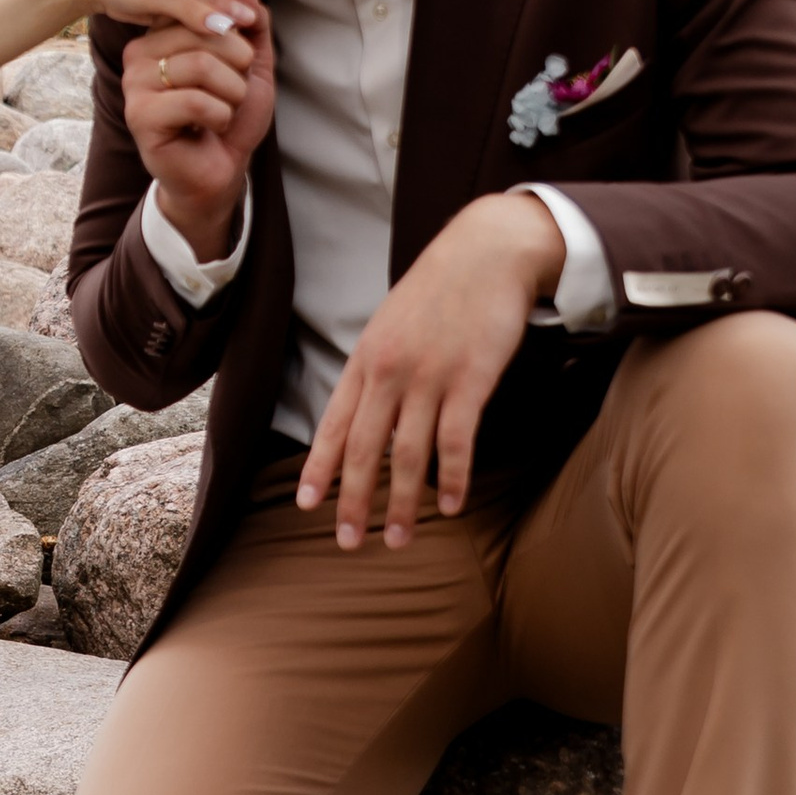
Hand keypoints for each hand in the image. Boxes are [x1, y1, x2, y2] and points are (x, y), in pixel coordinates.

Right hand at [115, 0, 274, 259]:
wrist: (219, 170)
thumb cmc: (229, 116)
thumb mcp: (251, 65)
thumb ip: (253, 26)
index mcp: (160, 34)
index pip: (202, 9)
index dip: (235, 29)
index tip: (247, 56)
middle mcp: (139, 53)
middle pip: (204, 35)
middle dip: (238, 69)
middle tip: (233, 94)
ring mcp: (135, 85)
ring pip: (202, 67)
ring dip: (232, 95)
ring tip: (224, 110)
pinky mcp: (140, 116)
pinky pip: (195, 102)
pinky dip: (221, 117)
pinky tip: (211, 128)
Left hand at [298, 192, 565, 549]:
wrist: (487, 251)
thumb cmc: (440, 290)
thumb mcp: (391, 324)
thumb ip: (376, 369)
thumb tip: (364, 412)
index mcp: (365, 360)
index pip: (333, 424)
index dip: (320, 468)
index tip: (307, 505)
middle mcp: (389, 372)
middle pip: (364, 450)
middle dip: (354, 501)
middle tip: (349, 543)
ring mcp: (429, 377)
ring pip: (408, 454)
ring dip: (403, 504)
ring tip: (400, 540)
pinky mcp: (471, 380)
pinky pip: (456, 441)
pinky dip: (452, 478)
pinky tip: (450, 506)